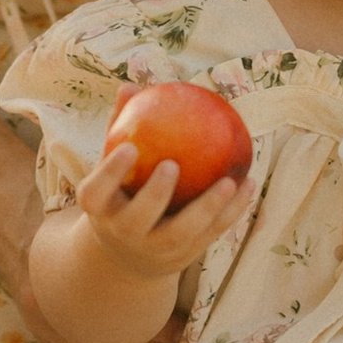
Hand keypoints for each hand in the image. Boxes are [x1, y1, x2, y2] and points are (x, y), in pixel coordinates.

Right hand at [71, 146, 250, 279]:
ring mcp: (155, 249)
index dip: (109, 173)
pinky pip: (210, 233)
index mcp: (100, 209)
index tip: (128, 147)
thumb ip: (121, 128)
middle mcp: (124, 233)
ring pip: (182, 233)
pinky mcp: (183, 256)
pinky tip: (247, 184)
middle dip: (154, 194)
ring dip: (208, 208)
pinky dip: (231, 212)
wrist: (129, 253)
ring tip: (230, 182)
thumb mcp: (112, 166)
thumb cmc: (121, 192)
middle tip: (172, 165)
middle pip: (138, 218)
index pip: (95, 192)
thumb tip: (132, 86)